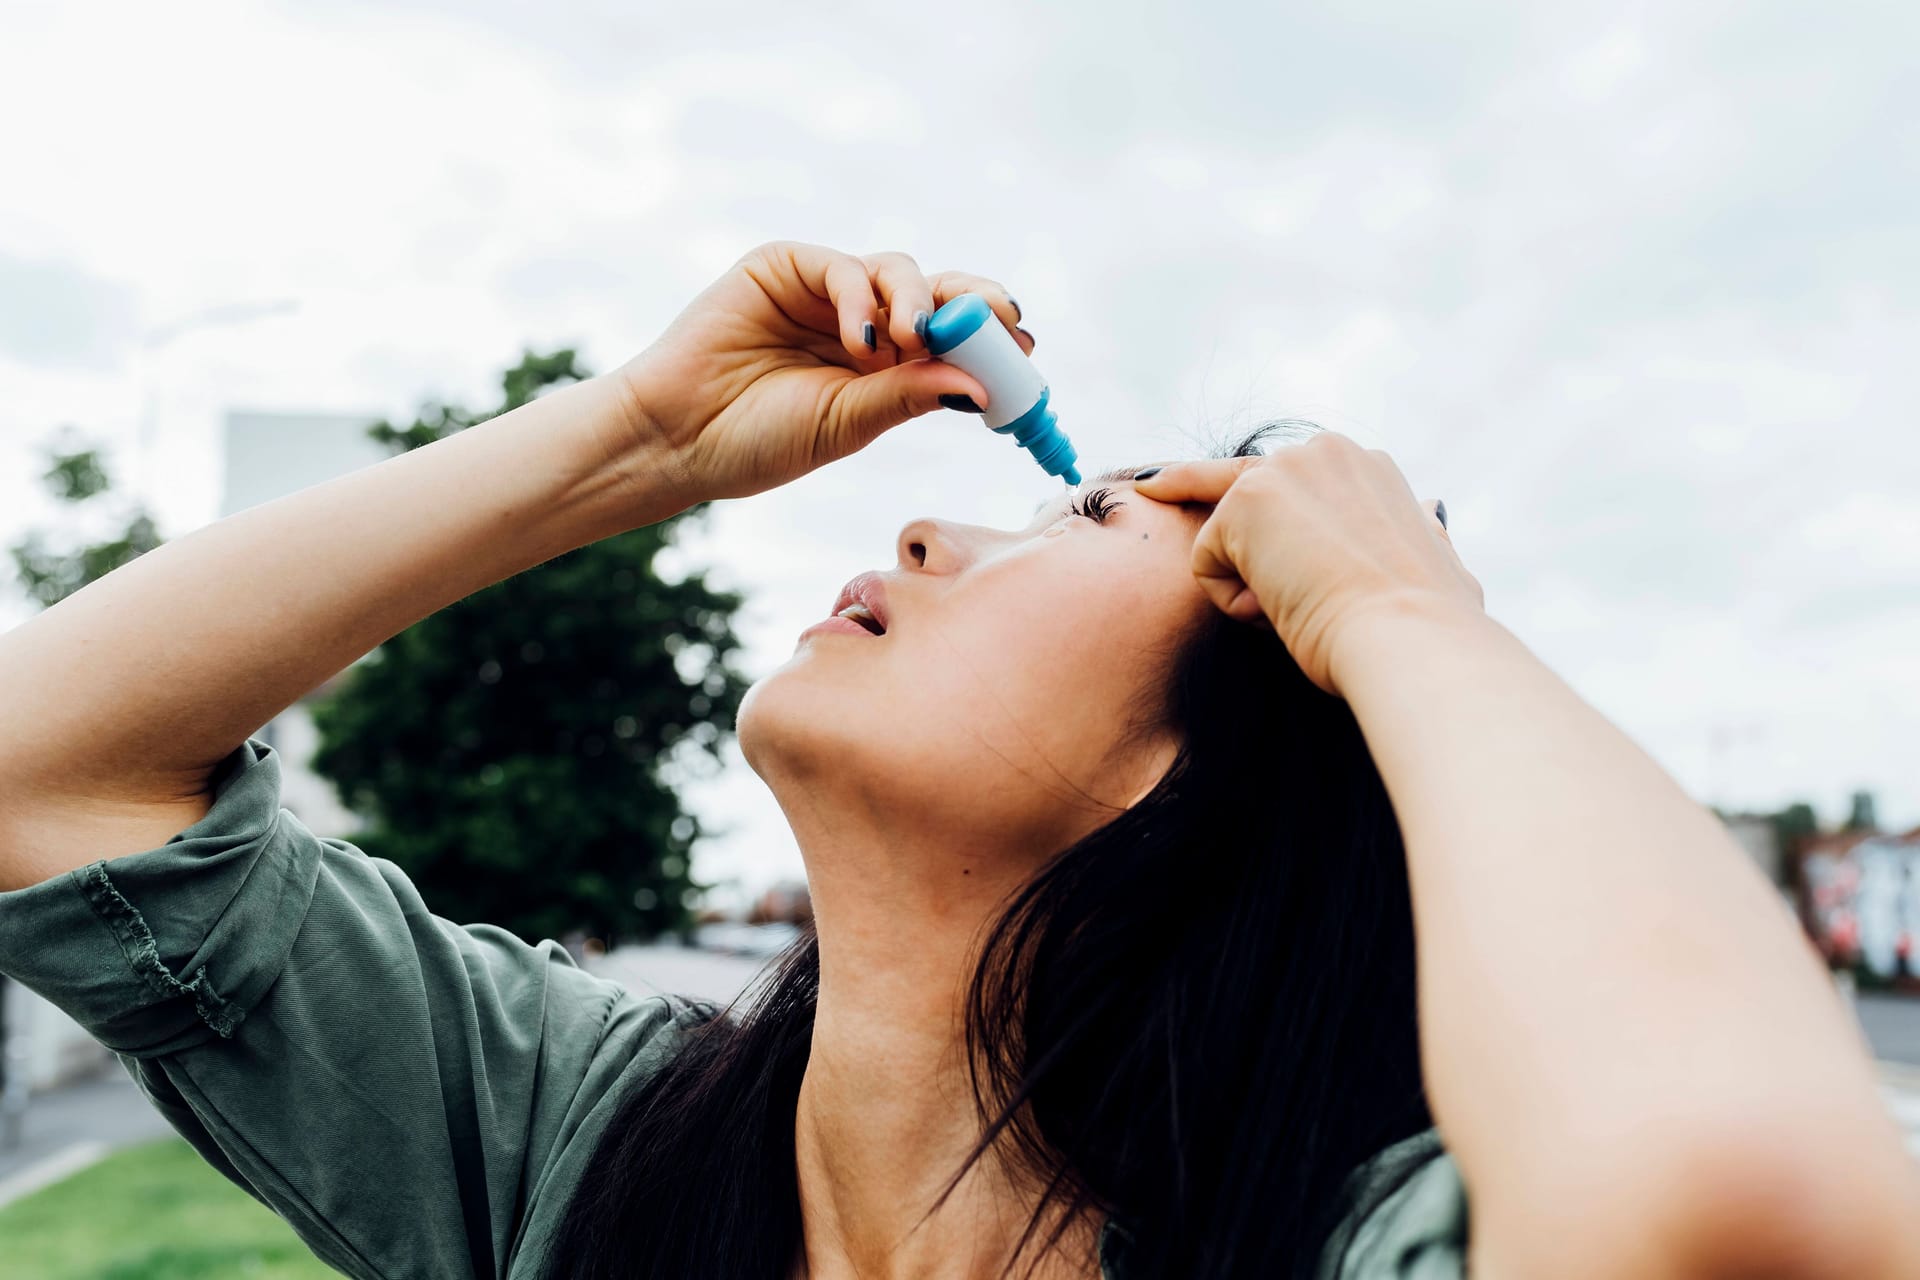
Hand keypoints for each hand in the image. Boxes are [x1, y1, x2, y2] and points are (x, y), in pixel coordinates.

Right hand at [613, 240, 1029, 502]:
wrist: (680, 438)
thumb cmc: (759, 441)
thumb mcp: (850, 424)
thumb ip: (909, 395)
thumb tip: (981, 385)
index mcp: (886, 366)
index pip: (953, 338)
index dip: (991, 337)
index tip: (1027, 349)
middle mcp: (863, 323)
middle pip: (938, 294)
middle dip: (974, 304)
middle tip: (1001, 320)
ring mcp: (826, 293)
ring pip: (899, 272)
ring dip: (917, 304)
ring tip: (906, 343)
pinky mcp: (786, 268)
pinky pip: (844, 266)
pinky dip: (862, 296)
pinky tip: (861, 339)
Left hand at [1133, 433, 1482, 694]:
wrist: (1409, 638)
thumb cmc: (1429, 624)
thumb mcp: (1439, 565)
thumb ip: (1420, 533)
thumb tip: (1430, 512)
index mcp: (1370, 467)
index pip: (1286, 480)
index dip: (1248, 508)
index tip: (1165, 486)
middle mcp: (1326, 451)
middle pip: (1237, 493)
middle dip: (1245, 553)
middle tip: (1274, 593)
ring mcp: (1285, 469)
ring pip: (1227, 538)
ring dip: (1253, 587)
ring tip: (1300, 612)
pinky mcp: (1248, 500)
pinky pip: (1207, 563)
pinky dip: (1233, 602)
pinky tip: (1278, 611)